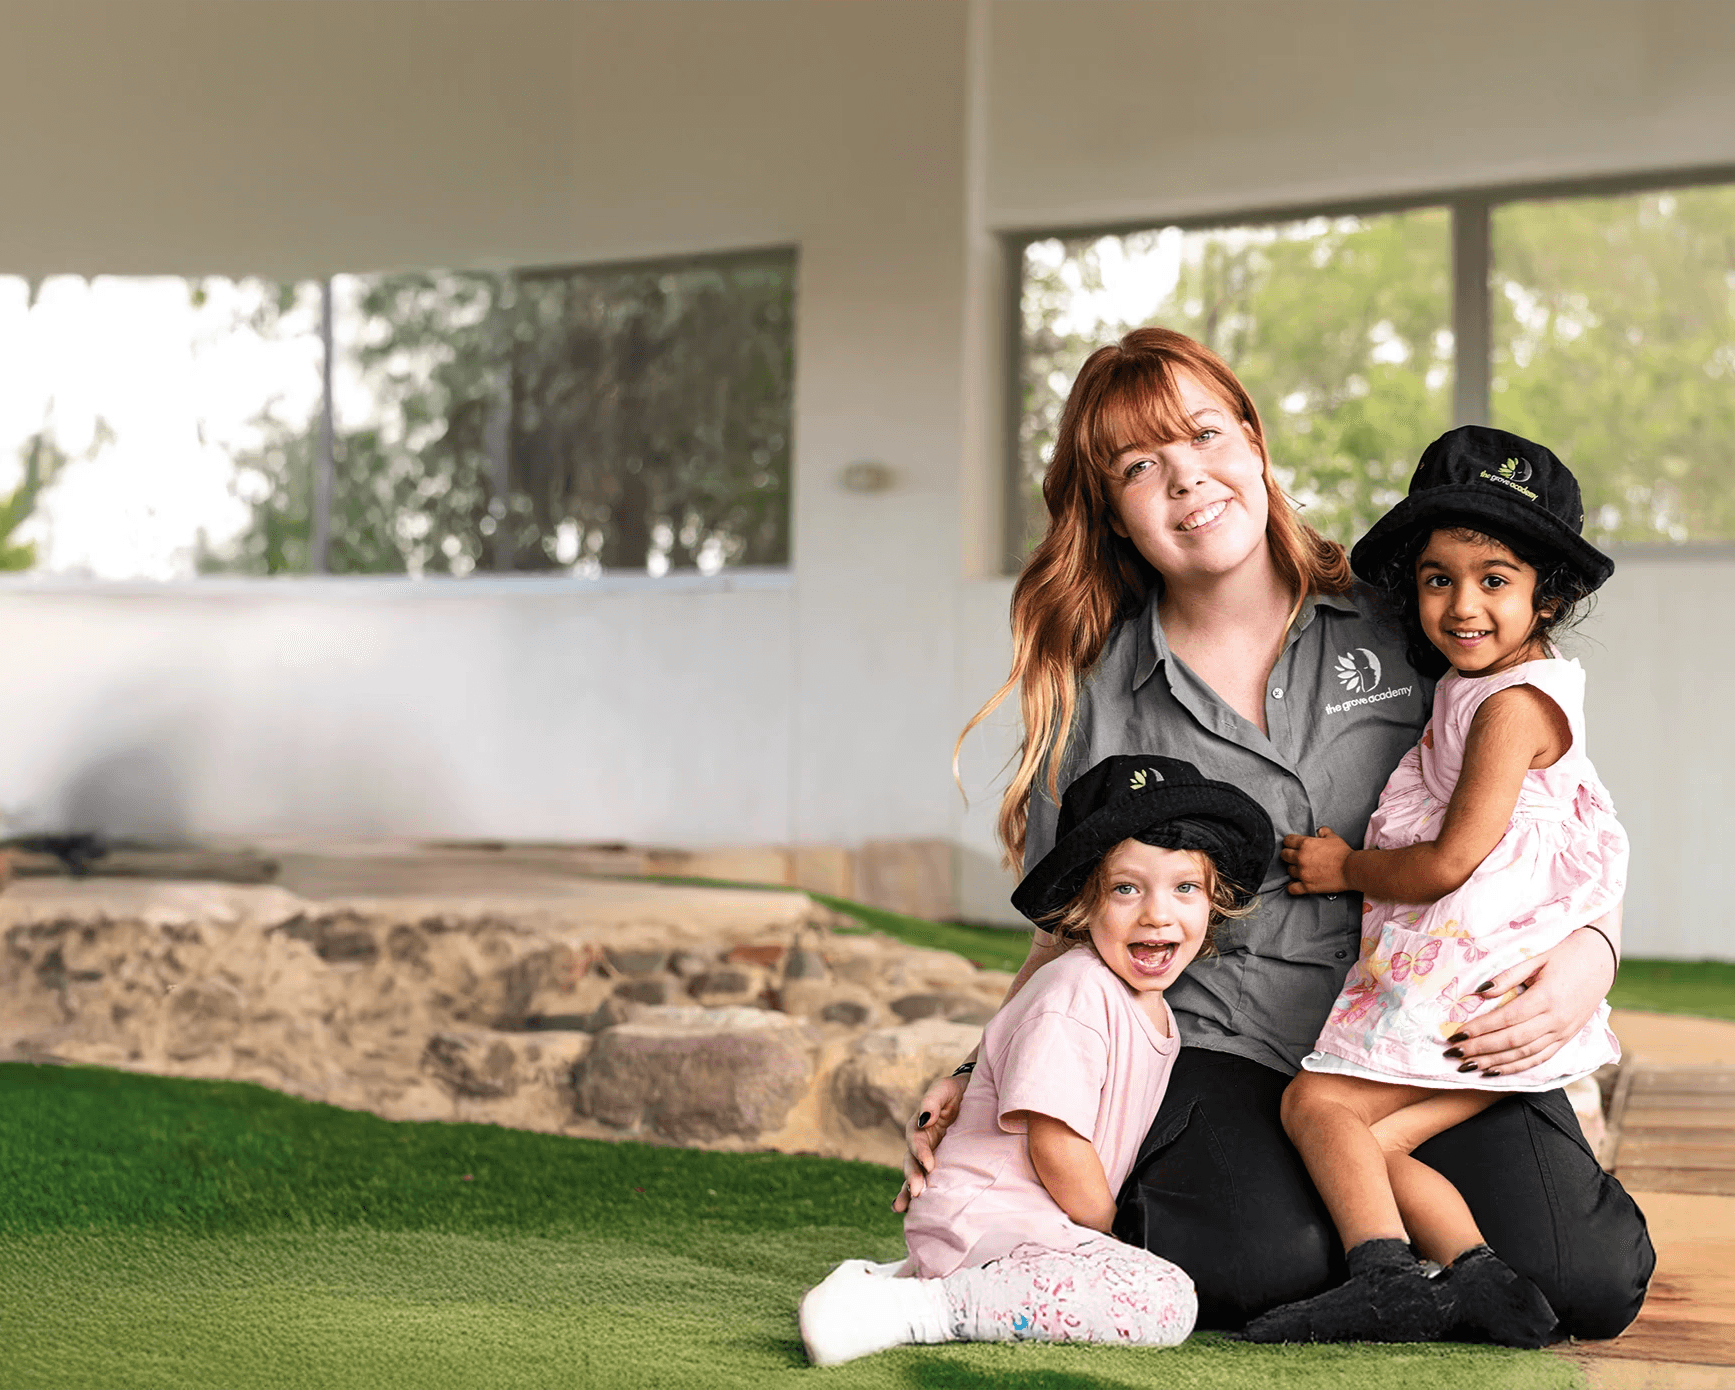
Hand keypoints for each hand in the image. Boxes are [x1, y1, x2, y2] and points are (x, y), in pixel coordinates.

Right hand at [893, 1071, 967, 1211]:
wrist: (975, 1094)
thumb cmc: (958, 1090)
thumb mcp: (945, 1088)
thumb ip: (933, 1100)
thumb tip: (924, 1117)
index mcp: (920, 1124)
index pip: (916, 1139)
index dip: (921, 1151)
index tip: (930, 1164)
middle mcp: (921, 1142)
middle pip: (911, 1161)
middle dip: (912, 1176)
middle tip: (916, 1192)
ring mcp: (928, 1155)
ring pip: (914, 1174)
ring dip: (908, 1190)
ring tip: (902, 1208)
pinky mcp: (939, 1165)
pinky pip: (926, 1180)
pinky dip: (917, 1195)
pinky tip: (910, 1212)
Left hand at [1282, 827, 1352, 895]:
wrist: (1351, 869)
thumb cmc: (1343, 853)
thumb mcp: (1333, 837)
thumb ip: (1324, 832)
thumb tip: (1319, 831)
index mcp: (1306, 844)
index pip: (1288, 841)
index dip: (1289, 842)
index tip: (1291, 844)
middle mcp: (1301, 858)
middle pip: (1284, 855)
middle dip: (1288, 855)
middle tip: (1294, 856)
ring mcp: (1303, 873)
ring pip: (1289, 870)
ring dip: (1294, 869)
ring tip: (1300, 869)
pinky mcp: (1307, 886)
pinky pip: (1292, 888)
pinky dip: (1292, 886)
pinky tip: (1294, 884)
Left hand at [1444, 928, 1616, 1074]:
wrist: (1601, 959)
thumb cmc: (1564, 954)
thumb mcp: (1535, 959)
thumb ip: (1508, 977)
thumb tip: (1480, 992)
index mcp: (1545, 998)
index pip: (1505, 1020)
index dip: (1479, 1030)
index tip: (1456, 1034)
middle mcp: (1555, 1020)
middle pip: (1511, 1041)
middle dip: (1480, 1049)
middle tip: (1453, 1053)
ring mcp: (1563, 1032)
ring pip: (1524, 1054)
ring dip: (1493, 1062)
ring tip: (1468, 1066)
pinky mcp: (1567, 1039)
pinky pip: (1540, 1058)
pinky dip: (1516, 1067)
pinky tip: (1495, 1070)